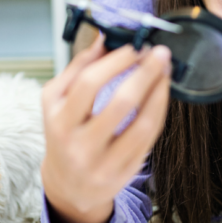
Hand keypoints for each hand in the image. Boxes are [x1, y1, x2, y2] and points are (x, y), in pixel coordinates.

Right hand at [40, 34, 171, 222]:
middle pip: (120, 104)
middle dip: (145, 73)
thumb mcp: (56, 101)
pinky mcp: (125, 172)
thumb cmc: (64, 133)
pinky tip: (162, 93)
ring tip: (165, 71)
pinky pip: (149, 138)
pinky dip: (159, 111)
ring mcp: (104, 163)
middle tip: (159, 53)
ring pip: (141, 124)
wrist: (69, 185)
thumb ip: (77, 68)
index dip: (115, 62)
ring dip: (159, 92)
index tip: (133, 47)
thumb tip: (104, 38)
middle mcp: (80, 145)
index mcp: (58, 122)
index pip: (88, 85)